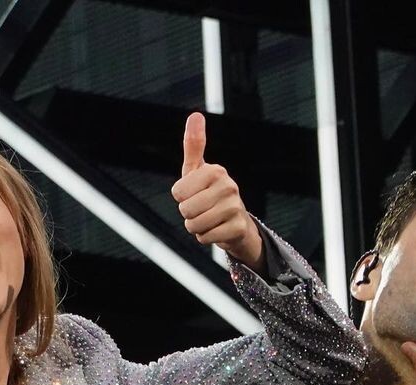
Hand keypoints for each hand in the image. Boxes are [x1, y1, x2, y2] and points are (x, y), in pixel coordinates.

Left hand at [170, 112, 262, 270]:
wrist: (236, 222)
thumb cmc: (210, 193)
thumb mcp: (198, 170)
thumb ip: (193, 144)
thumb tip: (195, 115)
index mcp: (215, 171)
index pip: (178, 192)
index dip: (181, 197)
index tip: (194, 194)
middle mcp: (228, 186)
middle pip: (185, 210)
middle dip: (188, 215)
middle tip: (202, 209)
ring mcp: (235, 207)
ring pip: (194, 226)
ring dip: (196, 227)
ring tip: (209, 219)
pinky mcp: (237, 228)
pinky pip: (205, 238)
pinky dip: (206, 237)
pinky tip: (217, 229)